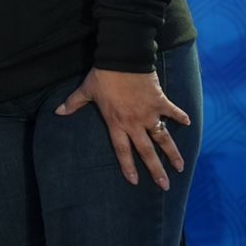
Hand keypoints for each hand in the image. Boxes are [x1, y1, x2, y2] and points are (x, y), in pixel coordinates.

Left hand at [56, 68, 190, 188]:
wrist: (123, 59)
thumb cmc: (103, 76)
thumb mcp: (86, 91)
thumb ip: (73, 104)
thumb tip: (57, 112)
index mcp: (116, 122)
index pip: (122, 150)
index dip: (128, 166)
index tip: (135, 181)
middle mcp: (134, 122)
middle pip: (146, 151)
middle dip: (156, 169)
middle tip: (165, 185)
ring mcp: (150, 113)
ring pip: (163, 138)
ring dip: (172, 152)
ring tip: (180, 167)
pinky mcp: (161, 101)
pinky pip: (173, 112)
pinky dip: (180, 116)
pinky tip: (188, 123)